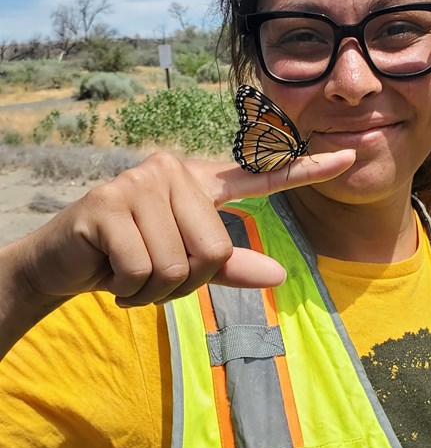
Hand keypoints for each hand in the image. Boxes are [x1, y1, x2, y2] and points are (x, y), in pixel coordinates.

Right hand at [11, 148, 355, 309]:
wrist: (65, 262)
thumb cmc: (131, 258)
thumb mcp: (186, 264)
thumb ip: (231, 267)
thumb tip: (280, 276)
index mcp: (197, 181)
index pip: (259, 176)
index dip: (305, 169)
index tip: (349, 157)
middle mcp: (171, 170)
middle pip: (215, 250)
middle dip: (185, 283)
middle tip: (153, 277)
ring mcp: (138, 182)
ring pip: (181, 264)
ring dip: (155, 290)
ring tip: (131, 273)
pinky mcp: (108, 204)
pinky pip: (145, 269)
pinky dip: (130, 290)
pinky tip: (111, 274)